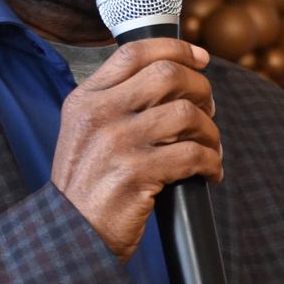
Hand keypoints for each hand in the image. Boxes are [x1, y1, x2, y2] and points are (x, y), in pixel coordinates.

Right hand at [49, 40, 221, 260]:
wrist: (72, 235)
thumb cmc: (89, 185)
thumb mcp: (86, 133)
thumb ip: (117, 103)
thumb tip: (172, 77)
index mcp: (85, 99)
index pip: (134, 52)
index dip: (176, 49)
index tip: (200, 58)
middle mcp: (99, 115)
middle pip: (167, 75)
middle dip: (200, 89)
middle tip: (208, 109)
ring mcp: (117, 144)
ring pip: (186, 114)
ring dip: (210, 131)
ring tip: (209, 147)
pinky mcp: (137, 174)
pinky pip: (192, 155)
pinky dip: (211, 162)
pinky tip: (210, 172)